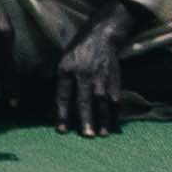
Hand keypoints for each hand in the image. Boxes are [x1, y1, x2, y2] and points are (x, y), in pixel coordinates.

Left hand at [53, 14, 132, 139]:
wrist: (100, 36)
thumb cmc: (77, 51)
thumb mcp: (62, 60)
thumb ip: (61, 81)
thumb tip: (56, 105)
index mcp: (65, 69)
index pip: (63, 95)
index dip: (62, 113)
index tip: (62, 130)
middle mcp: (83, 74)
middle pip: (84, 100)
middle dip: (85, 119)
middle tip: (86, 135)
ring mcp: (100, 77)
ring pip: (102, 101)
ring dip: (103, 119)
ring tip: (102, 134)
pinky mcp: (114, 79)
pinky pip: (115, 99)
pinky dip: (115, 113)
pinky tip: (114, 125)